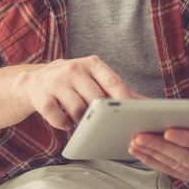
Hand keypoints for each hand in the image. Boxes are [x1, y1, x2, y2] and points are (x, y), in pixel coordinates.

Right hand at [25, 55, 145, 129]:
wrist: (37, 80)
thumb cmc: (76, 81)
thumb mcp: (97, 78)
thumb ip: (121, 90)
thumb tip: (151, 104)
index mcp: (92, 64)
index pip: (113, 81)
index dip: (124, 98)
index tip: (134, 113)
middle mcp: (74, 69)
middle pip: (96, 99)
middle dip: (102, 115)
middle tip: (105, 124)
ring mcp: (57, 82)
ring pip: (77, 110)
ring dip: (82, 121)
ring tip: (83, 121)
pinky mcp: (42, 97)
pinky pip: (56, 117)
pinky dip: (64, 125)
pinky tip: (67, 123)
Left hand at [128, 111, 188, 188]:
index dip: (188, 139)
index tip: (168, 131)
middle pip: (185, 159)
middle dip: (160, 147)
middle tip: (140, 135)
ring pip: (176, 167)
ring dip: (153, 155)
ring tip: (134, 142)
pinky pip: (174, 172)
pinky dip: (156, 163)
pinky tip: (141, 153)